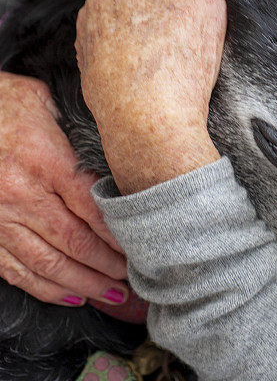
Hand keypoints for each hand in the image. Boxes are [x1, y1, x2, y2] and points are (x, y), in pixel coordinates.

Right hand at [0, 70, 127, 306]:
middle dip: (107, 266)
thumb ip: (82, 131)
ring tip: (110, 295)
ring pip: (47, 262)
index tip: (141, 245)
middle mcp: (22, 193)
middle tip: (135, 280)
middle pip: (73, 241)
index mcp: (45, 159)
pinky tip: (69, 295)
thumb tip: (123, 148)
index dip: (117, 233)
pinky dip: (44, 287)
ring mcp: (0, 215)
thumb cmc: (8, 103)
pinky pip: (15, 268)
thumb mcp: (49, 103)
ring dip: (83, 283)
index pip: (91, 206)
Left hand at [75, 0, 225, 193]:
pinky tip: (139, 58)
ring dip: (135, 12)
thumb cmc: (185, 63)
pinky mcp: (81, 41)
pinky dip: (120, 34)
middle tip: (176, 25)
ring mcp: (89, 12)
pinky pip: (106, 25)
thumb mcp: (211, 5)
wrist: (147, 119)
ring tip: (157, 46)